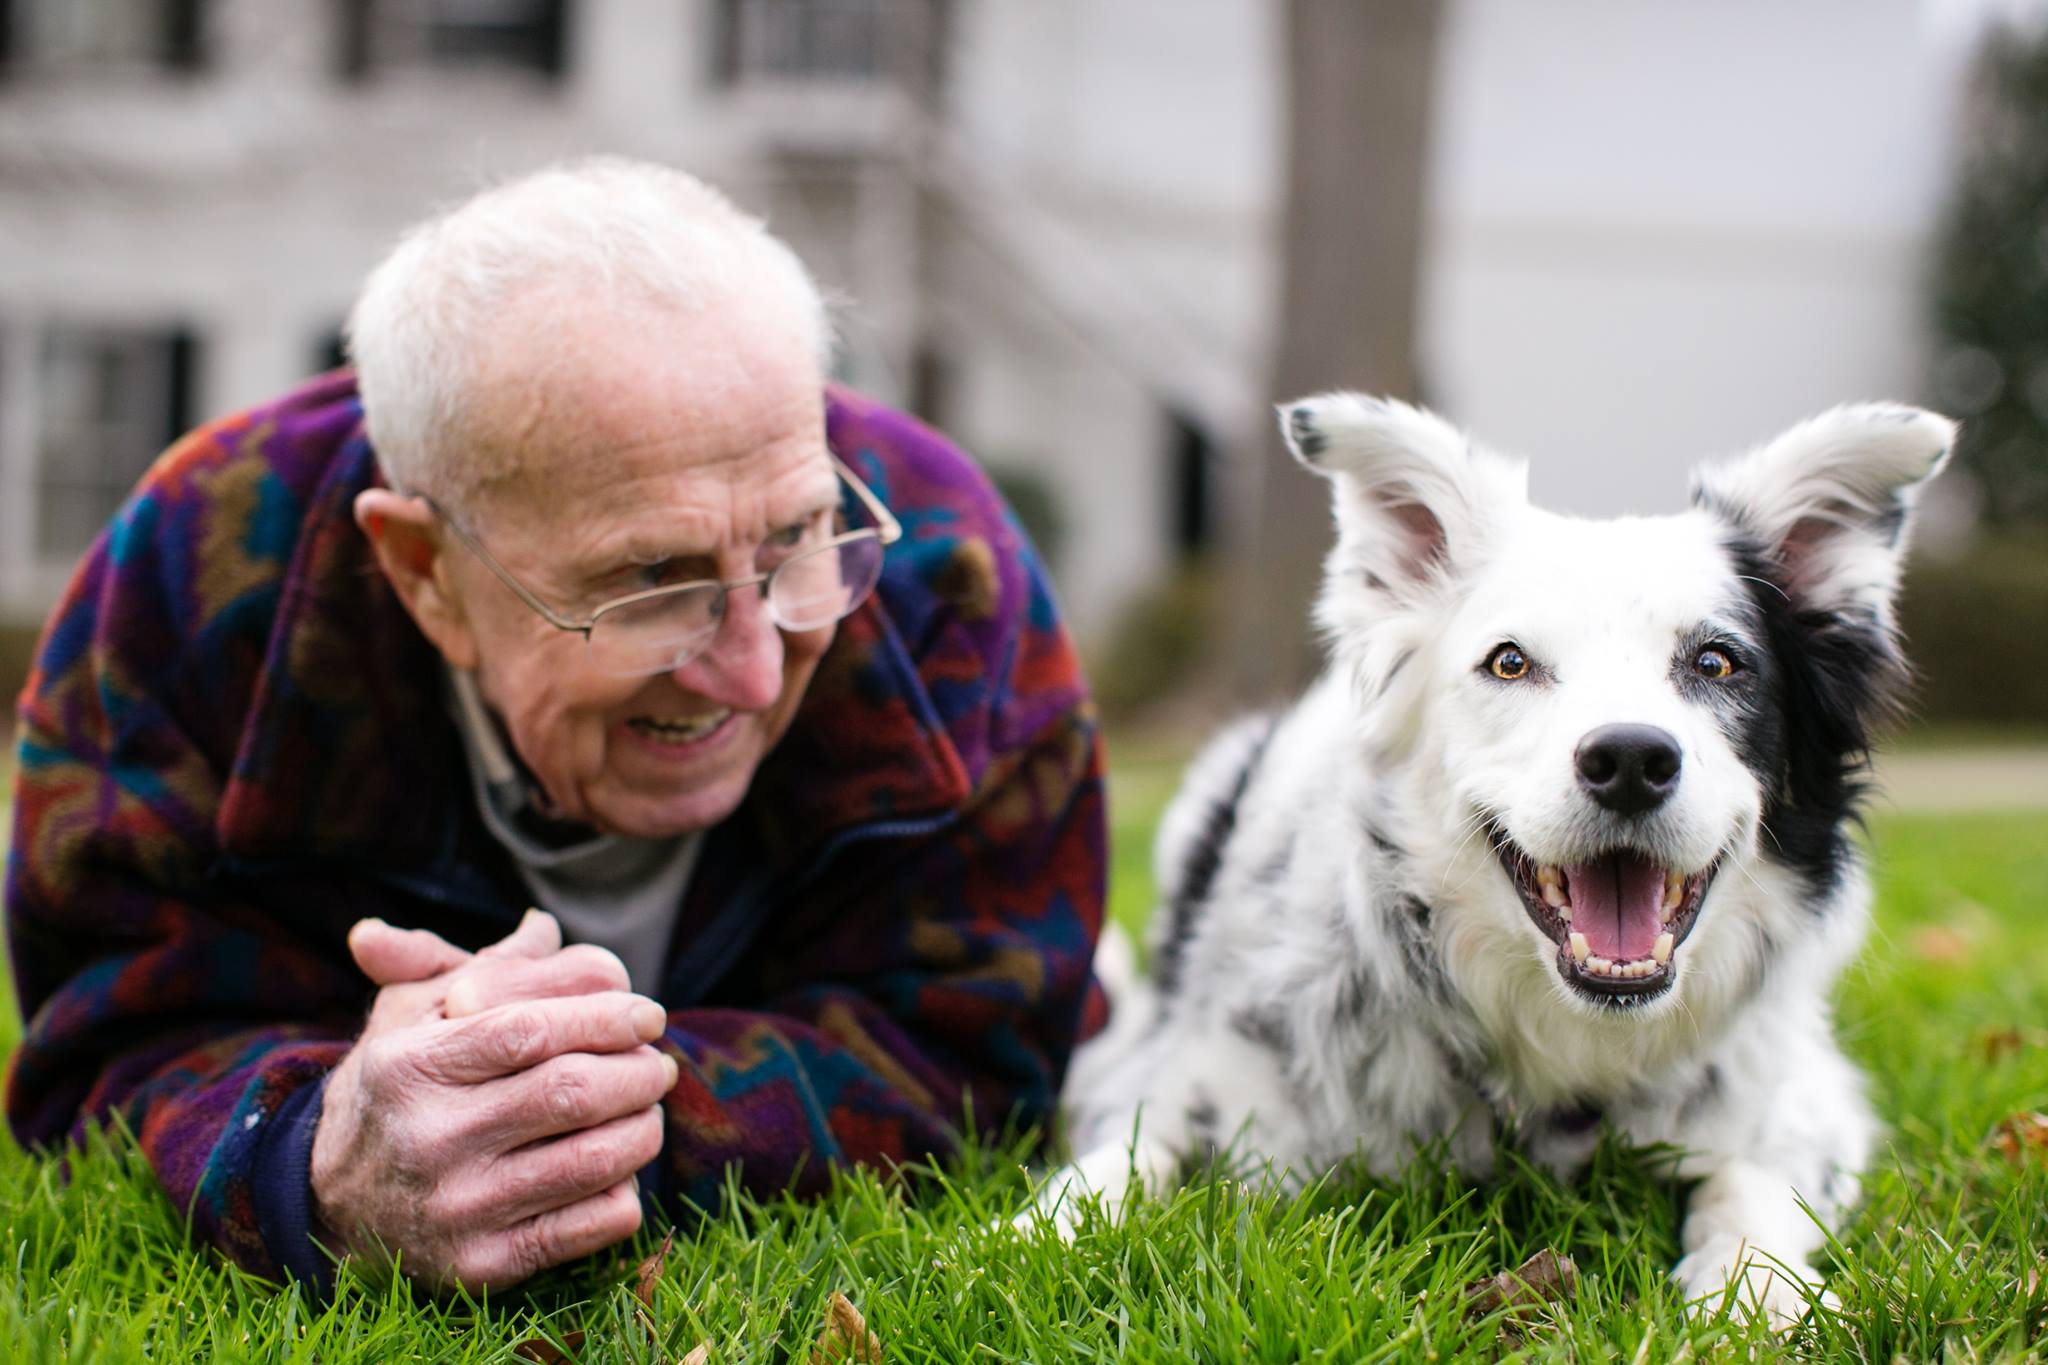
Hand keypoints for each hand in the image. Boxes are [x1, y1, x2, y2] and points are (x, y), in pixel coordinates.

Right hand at [311, 911, 677, 1290]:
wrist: (328, 1204)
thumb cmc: (395, 1091)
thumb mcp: (411, 1017)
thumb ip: (477, 965)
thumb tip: (542, 927)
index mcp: (410, 1066)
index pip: (530, 1029)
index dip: (603, 1016)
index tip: (647, 1014)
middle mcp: (428, 1139)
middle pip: (572, 1093)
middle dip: (637, 1072)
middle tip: (658, 1064)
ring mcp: (455, 1209)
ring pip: (593, 1161)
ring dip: (643, 1129)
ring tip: (648, 1110)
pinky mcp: (480, 1267)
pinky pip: (589, 1227)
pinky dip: (625, 1192)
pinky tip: (619, 1171)